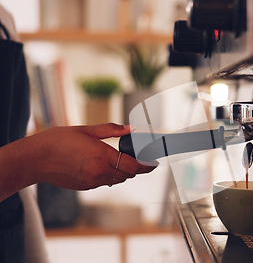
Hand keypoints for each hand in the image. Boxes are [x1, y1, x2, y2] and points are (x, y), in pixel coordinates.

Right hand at [0, 123, 156, 200]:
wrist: (34, 160)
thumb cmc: (57, 141)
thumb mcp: (86, 130)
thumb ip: (112, 130)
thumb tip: (131, 129)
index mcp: (102, 156)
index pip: (134, 166)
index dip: (148, 166)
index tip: (155, 163)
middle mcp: (99, 172)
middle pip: (129, 174)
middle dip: (136, 166)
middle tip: (138, 156)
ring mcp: (92, 182)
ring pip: (118, 179)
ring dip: (124, 171)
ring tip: (120, 158)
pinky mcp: (86, 187)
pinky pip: (105, 182)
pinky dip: (110, 174)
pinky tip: (102, 164)